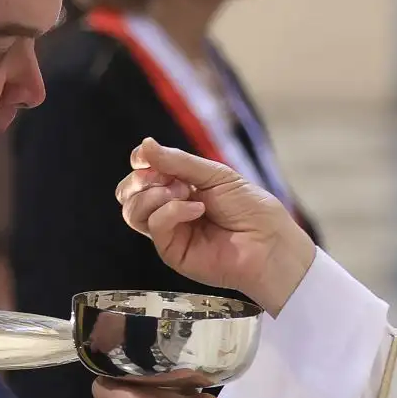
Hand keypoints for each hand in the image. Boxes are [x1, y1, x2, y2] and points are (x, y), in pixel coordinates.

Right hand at [114, 138, 313, 315]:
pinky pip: (154, 225)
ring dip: (154, 194)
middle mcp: (168, 210)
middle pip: (127, 194)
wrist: (269, 242)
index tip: (146, 156)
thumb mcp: (215, 174)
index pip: (142, 175)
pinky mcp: (171, 252)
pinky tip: (197, 209)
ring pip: (132, 210)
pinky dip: (172, 211)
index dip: (140, 162)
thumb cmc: (250, 207)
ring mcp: (169, 232)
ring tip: (184, 192)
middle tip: (166, 176)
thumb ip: (178, 161)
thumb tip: (144, 145)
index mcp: (178, 188)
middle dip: (140, 179)